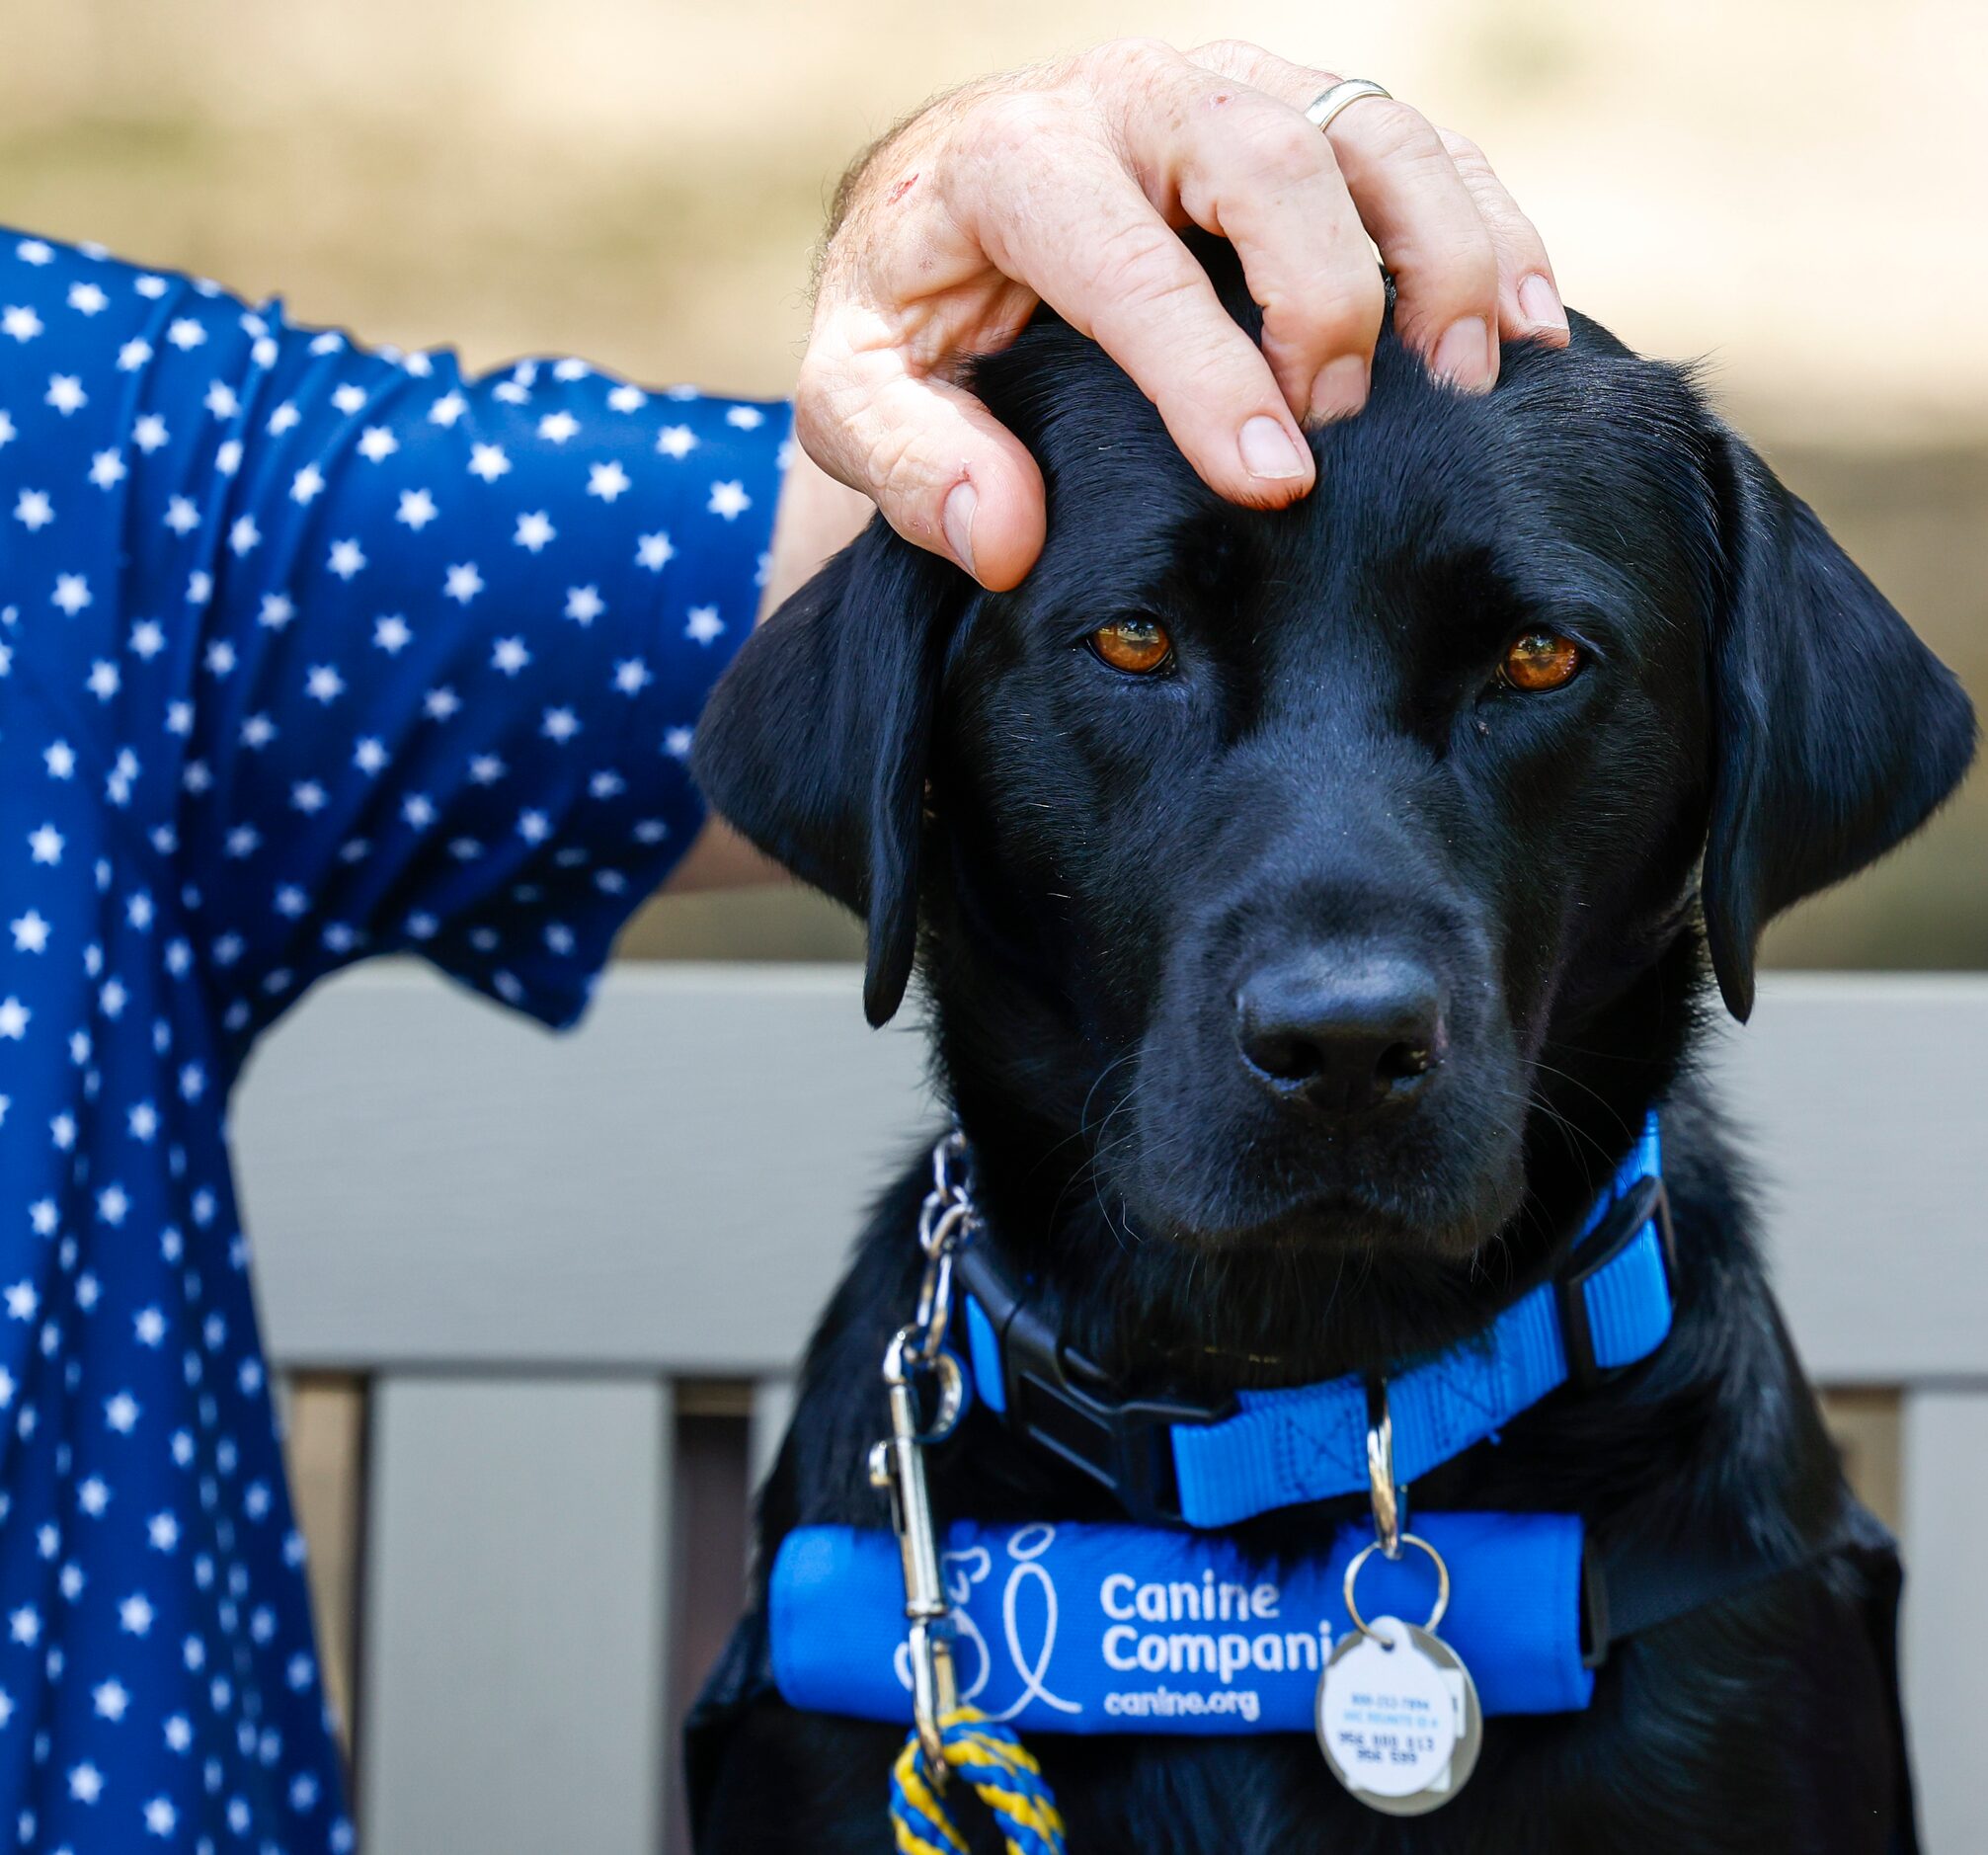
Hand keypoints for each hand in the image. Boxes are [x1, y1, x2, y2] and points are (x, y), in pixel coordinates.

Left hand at [797, 38, 1567, 591]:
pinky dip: (1490, 225)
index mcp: (1018, 166)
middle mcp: (1138, 102)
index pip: (1130, 262)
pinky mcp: (1308, 112)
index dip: (1207, 373)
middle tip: (1347, 428)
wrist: (951, 211)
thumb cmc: (918, 317)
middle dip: (1331, 294)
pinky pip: (1425, 144)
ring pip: (1373, 131)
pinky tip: (1526, 329)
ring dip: (1443, 253)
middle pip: (1273, 158)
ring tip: (1473, 382)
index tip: (1272, 478)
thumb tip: (1007, 537)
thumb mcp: (861, 394)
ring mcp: (1237, 91)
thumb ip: (911, 462)